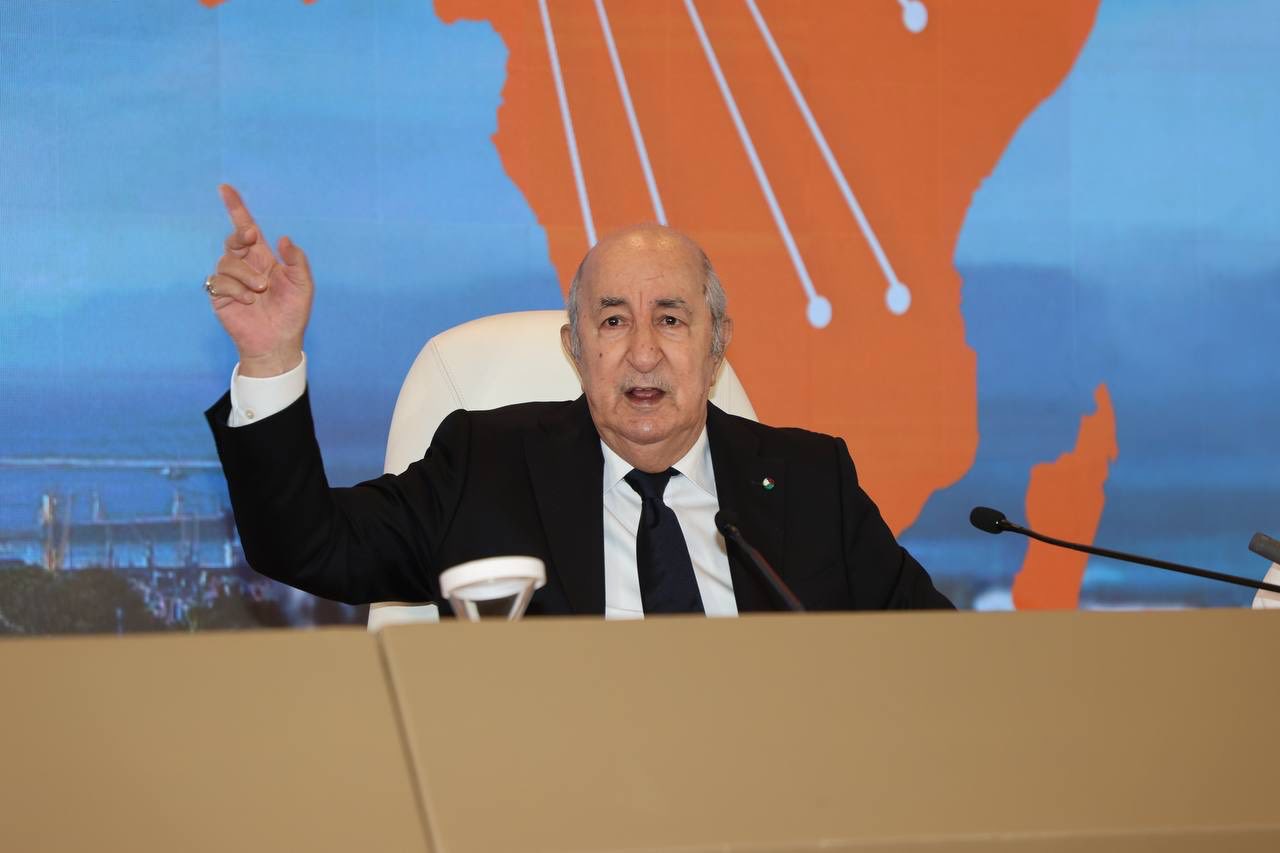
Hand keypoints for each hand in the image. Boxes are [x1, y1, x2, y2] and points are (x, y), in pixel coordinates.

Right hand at [207, 184, 313, 376]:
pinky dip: (235, 289)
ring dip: (245, 273)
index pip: (247, 229)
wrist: (278, 342)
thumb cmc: (292, 314)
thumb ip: (296, 261)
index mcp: (264, 259)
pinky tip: (248, 300)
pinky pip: (219, 281)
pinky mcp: (220, 295)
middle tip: (251, 237)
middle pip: (234, 239)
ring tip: (260, 291)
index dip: (236, 209)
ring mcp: (231, 280)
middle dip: (240, 234)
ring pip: (227, 260)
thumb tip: (283, 238)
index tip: (225, 188)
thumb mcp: (303, 285)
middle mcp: (246, 266)